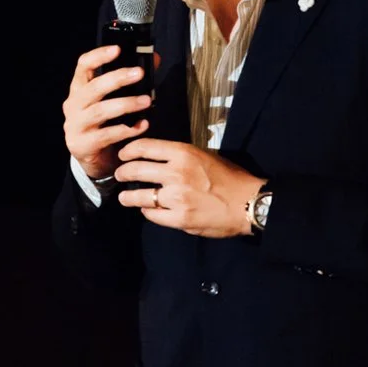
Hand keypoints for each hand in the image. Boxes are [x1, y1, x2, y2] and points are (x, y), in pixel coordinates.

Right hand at [61, 44, 153, 180]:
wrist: (93, 159)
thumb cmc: (105, 124)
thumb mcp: (114, 100)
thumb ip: (133, 81)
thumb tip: (155, 59)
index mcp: (79, 89)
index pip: (83, 66)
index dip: (99, 55)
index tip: (118, 49)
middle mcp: (73, 105)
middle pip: (93, 87)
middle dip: (117, 78)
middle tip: (140, 73)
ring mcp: (75, 126)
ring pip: (100, 111)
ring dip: (126, 104)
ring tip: (146, 101)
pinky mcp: (82, 145)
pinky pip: (106, 135)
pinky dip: (126, 130)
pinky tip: (142, 126)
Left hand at [113, 138, 264, 237]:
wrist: (248, 202)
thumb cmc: (230, 177)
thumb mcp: (205, 155)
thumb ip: (180, 157)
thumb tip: (156, 159)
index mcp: (183, 153)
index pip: (144, 147)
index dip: (128, 150)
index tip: (123, 155)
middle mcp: (176, 173)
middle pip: (135, 170)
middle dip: (122, 173)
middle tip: (120, 175)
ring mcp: (176, 198)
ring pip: (138, 196)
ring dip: (127, 197)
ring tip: (125, 198)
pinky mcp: (179, 219)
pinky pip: (152, 215)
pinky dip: (147, 212)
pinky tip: (148, 210)